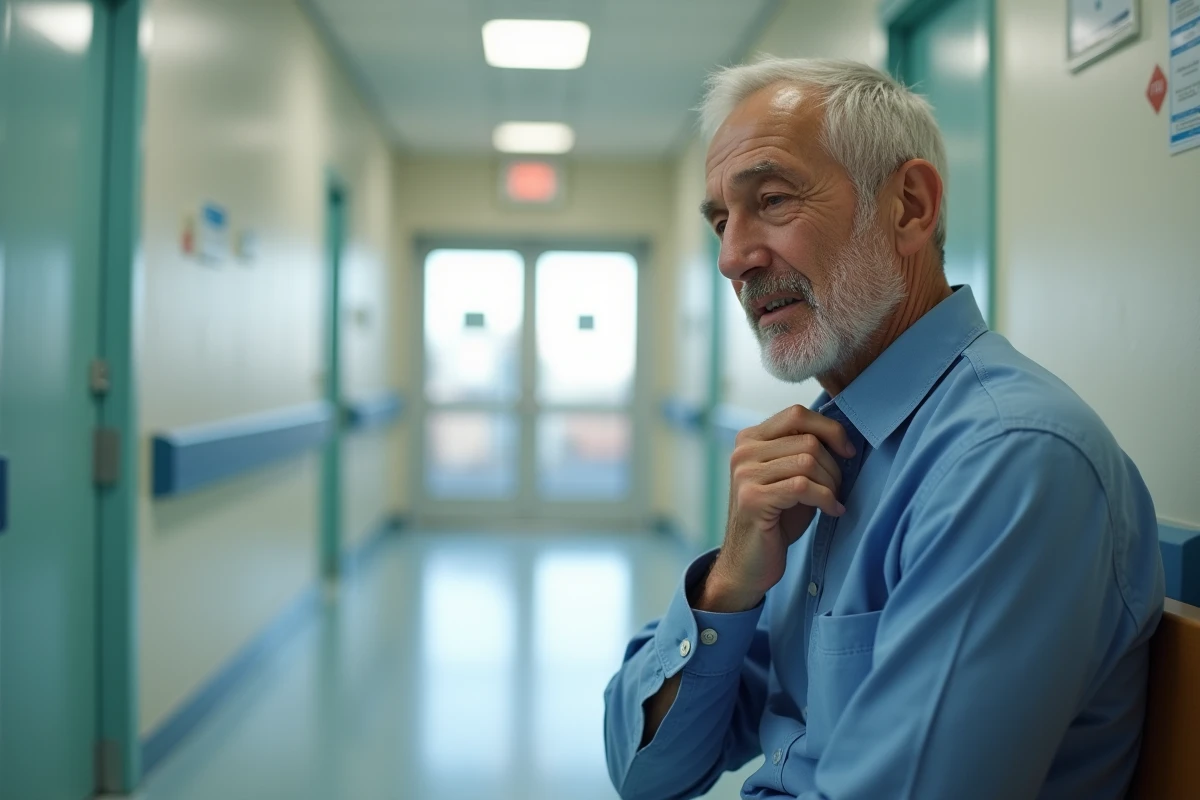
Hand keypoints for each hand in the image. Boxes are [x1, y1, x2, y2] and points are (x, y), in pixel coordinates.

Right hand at [698, 405, 854, 612]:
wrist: (750, 562)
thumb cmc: (776, 520)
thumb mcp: (790, 476)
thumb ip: (804, 452)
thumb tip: (843, 436)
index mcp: (750, 439)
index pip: (797, 414)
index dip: (830, 429)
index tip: (848, 451)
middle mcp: (743, 451)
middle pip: (808, 440)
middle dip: (834, 467)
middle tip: (837, 490)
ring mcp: (744, 474)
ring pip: (807, 461)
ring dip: (831, 484)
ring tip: (832, 502)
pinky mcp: (753, 498)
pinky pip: (803, 486)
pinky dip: (826, 499)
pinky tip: (832, 511)